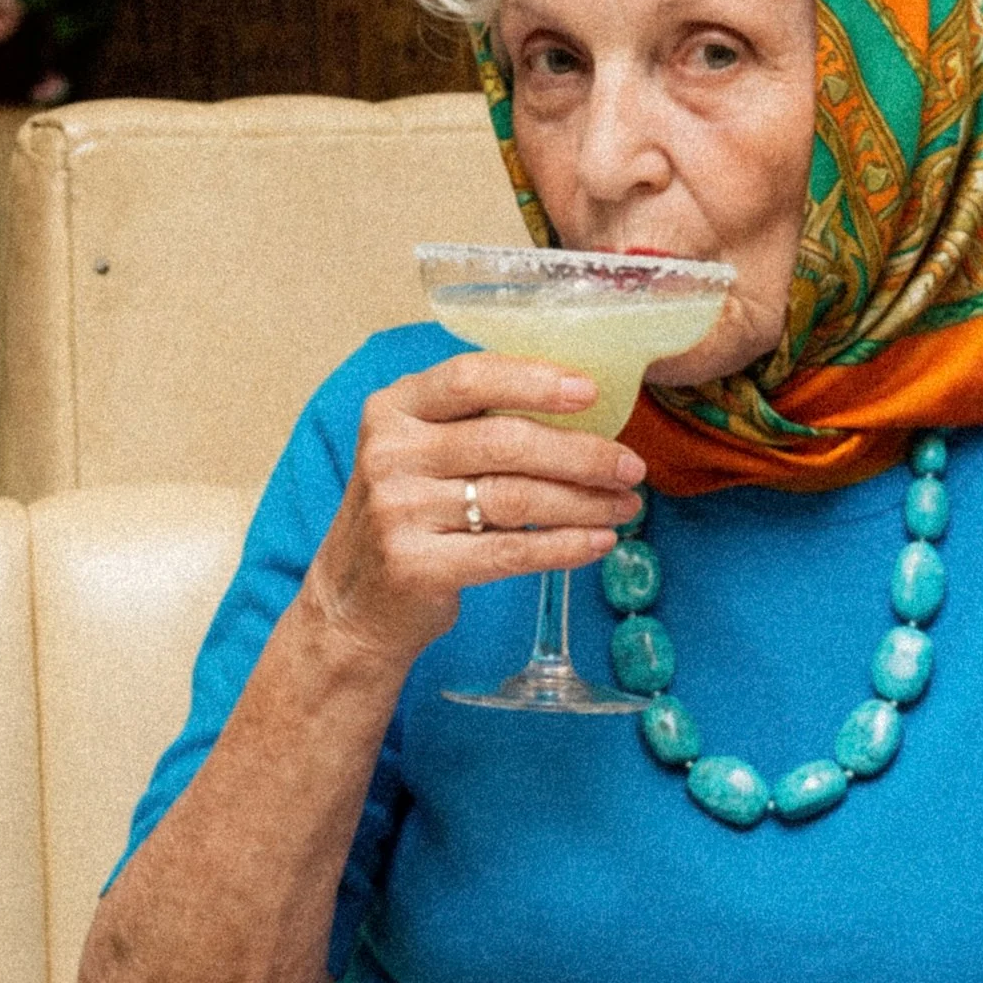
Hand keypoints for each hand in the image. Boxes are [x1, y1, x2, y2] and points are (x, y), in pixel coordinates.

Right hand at [300, 353, 648, 686]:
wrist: (352, 604)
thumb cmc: (408, 514)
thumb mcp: (421, 453)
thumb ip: (477, 424)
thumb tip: (582, 407)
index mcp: (393, 409)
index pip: (470, 378)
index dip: (535, 381)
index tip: (591, 392)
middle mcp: (389, 454)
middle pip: (507, 442)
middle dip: (582, 454)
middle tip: (630, 466)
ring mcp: (398, 511)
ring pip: (517, 497)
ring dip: (585, 502)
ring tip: (626, 505)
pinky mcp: (415, 565)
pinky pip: (510, 551)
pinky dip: (565, 546)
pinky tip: (600, 542)